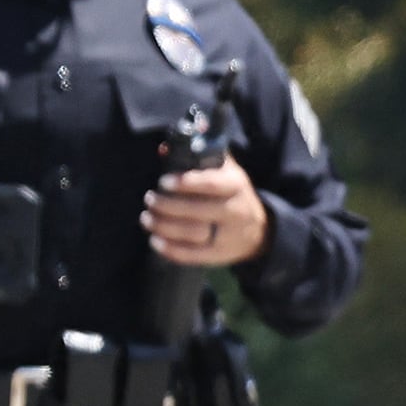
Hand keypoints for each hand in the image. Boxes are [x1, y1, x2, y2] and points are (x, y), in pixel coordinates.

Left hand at [145, 154, 267, 267]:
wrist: (259, 230)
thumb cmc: (231, 193)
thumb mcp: (223, 170)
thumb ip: (197, 156)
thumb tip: (164, 149)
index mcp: (235, 185)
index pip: (211, 184)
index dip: (186, 183)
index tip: (163, 181)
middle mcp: (235, 211)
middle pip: (198, 211)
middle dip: (168, 205)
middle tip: (149, 199)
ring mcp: (229, 236)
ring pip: (194, 233)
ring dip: (164, 226)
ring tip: (146, 218)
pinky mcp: (220, 255)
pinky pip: (194, 255)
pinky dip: (172, 250)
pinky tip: (155, 241)